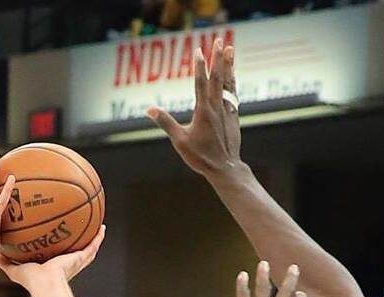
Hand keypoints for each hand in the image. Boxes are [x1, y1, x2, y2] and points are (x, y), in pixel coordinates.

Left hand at [0, 225, 105, 291]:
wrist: (45, 286)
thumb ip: (5, 260)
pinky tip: (102, 227)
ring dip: (92, 236)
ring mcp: (75, 261)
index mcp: (52, 265)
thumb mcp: (14, 268)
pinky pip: (93, 247)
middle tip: (78, 225)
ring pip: (87, 247)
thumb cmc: (32, 281)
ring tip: (96, 223)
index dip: (57, 244)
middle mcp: (66, 263)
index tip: (56, 234)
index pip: (56, 253)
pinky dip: (99, 238)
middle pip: (73, 248)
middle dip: (76, 238)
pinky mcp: (81, 259)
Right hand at [147, 39, 240, 177]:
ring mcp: (227, 111)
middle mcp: (217, 108)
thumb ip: (165, 123)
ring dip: (229, 65)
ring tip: (230, 49)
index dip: (199, 66)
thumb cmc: (201, 157)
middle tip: (220, 40)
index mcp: (203, 111)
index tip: (199, 50)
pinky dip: (232, 82)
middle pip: (218, 78)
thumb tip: (149, 110)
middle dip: (218, 58)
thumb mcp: (180, 141)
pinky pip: (233, 95)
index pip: (200, 83)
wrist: (225, 169)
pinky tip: (232, 75)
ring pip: (228, 83)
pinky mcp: (233, 118)